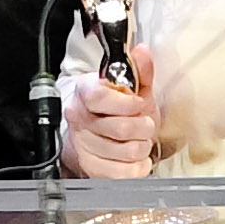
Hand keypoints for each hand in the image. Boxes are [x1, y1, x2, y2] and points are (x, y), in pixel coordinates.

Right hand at [64, 51, 159, 177]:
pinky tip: (134, 157)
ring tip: (138, 140)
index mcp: (85, 93)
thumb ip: (140, 70)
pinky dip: (139, 166)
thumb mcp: (133, 88)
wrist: (102, 140)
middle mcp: (80, 120)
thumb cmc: (118, 112)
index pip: (100, 97)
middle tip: (144, 124)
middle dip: (144, 126)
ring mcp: (84, 146)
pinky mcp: (92, 169)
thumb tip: (142, 51)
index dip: (127, 103)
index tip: (138, 104)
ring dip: (143, 146)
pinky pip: (126, 172)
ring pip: (128, 150)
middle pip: (121, 127)